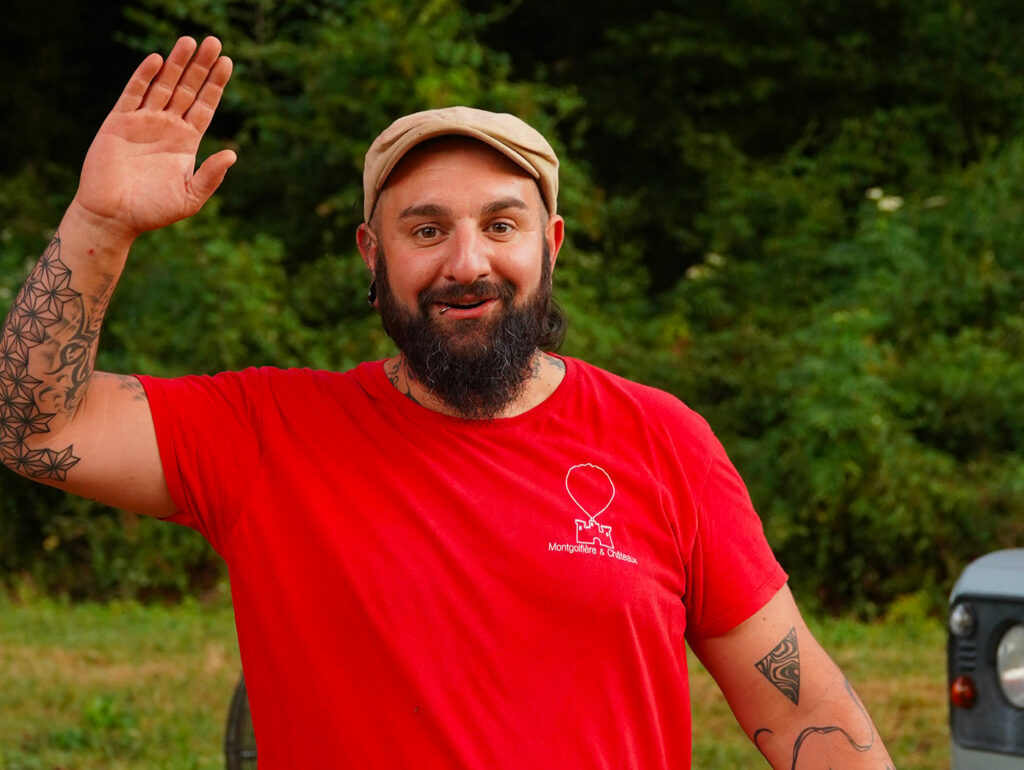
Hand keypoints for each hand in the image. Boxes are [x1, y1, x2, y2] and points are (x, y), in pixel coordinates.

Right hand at [72, 36, 235, 238]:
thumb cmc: (152, 211)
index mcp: (186, 142)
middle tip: (214, 42)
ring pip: (163, 85)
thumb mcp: (190, 197)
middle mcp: (166, 127)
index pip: (204, 106)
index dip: (215, 85)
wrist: (113, 216)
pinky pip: (134, 93)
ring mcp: (142, 122)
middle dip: (200, 67)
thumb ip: (210, 176)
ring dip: (176, 64)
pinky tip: (158, 60)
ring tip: (190, 41)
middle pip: (187, 89)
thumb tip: (232, 154)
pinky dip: (145, 76)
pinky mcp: (119, 122)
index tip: (228, 62)